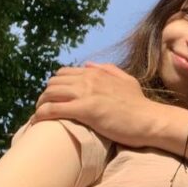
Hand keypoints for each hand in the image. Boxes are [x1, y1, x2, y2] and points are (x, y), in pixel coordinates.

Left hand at [34, 62, 159, 147]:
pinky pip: (54, 109)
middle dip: (45, 96)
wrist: (149, 120)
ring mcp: (86, 94)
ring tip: (39, 116)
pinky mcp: (85, 110)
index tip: (54, 99)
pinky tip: (38, 122)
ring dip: (40, 105)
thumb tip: (88, 64)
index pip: (63, 73)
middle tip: (44, 109)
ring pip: (50, 95)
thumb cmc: (140, 105)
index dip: (55, 86)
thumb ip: (108, 69)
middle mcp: (88, 79)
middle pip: (53, 83)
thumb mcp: (127, 80)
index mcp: (96, 73)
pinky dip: (42, 115)